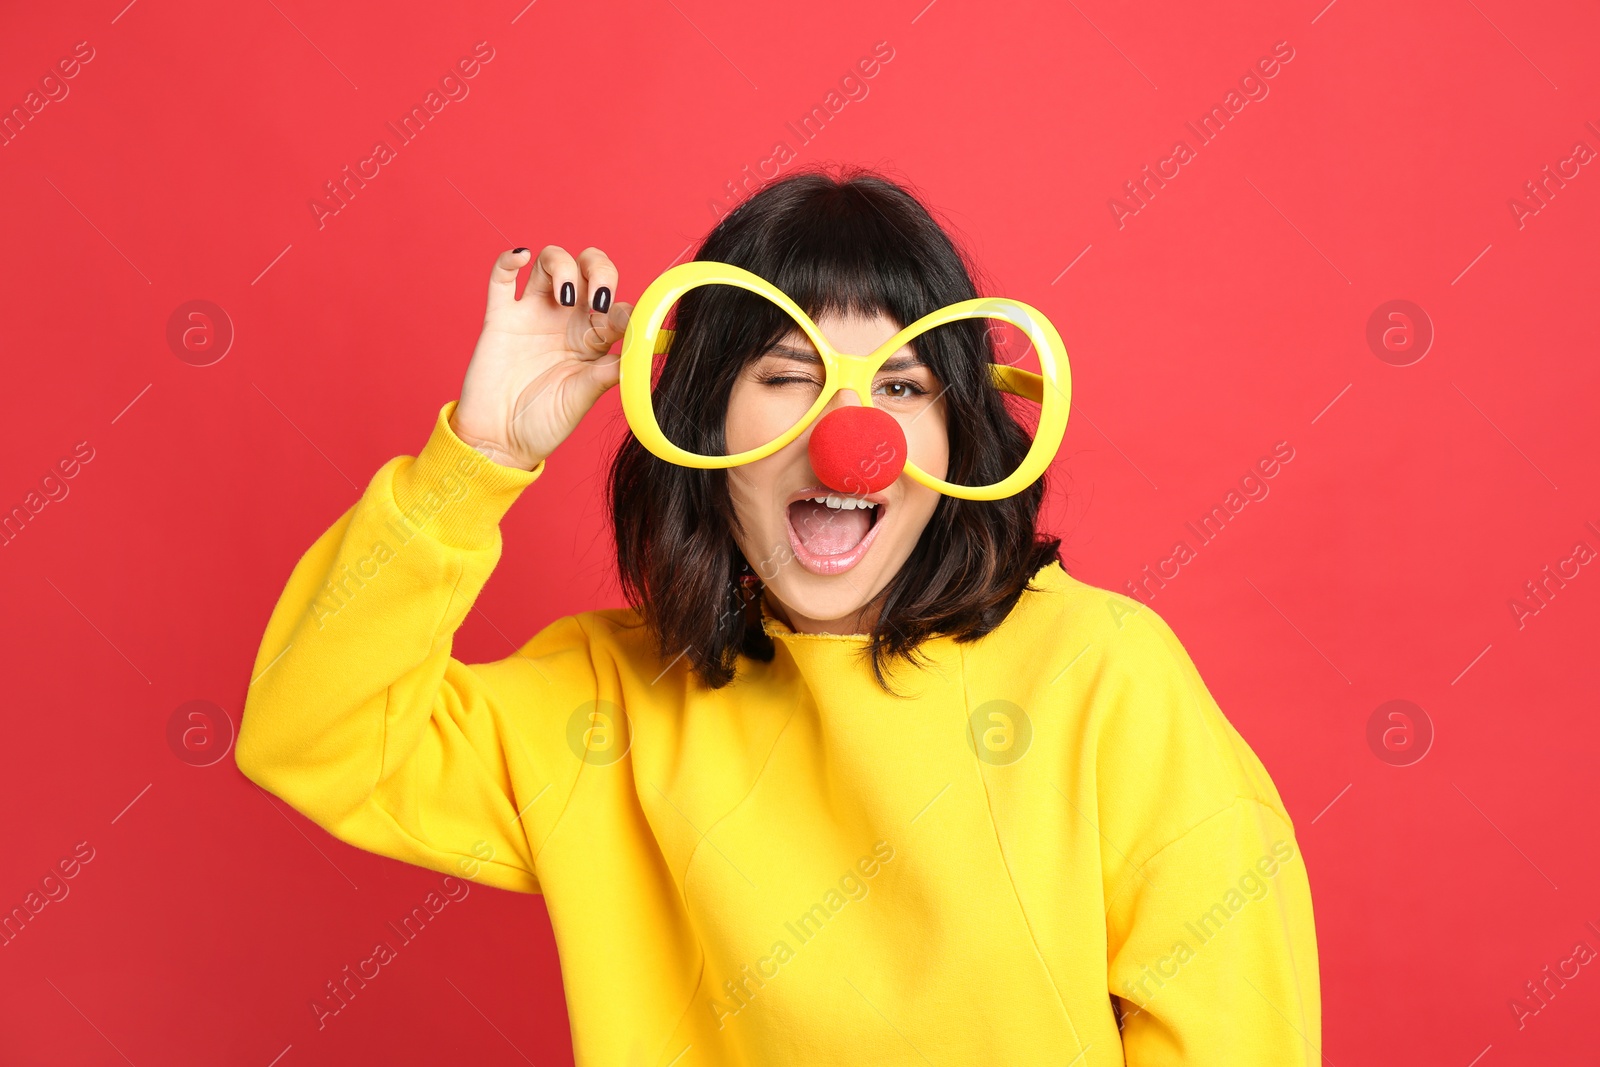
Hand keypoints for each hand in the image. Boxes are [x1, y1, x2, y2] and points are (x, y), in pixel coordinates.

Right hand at [450, 245, 631, 470]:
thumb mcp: (581, 399)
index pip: (618, 307)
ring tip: (563, 297)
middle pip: (589, 271)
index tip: (622, 326)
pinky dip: (509, 259)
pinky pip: (502, 278)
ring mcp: (533, 315)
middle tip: (597, 298)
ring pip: (551, 263)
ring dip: (563, 266)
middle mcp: (567, 321)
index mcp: (593, 340)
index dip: (625, 309)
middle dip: (599, 270)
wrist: (499, 441)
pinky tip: (522, 257)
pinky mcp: (501, 318)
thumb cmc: (543, 425)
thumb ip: (606, 373)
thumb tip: (637, 352)